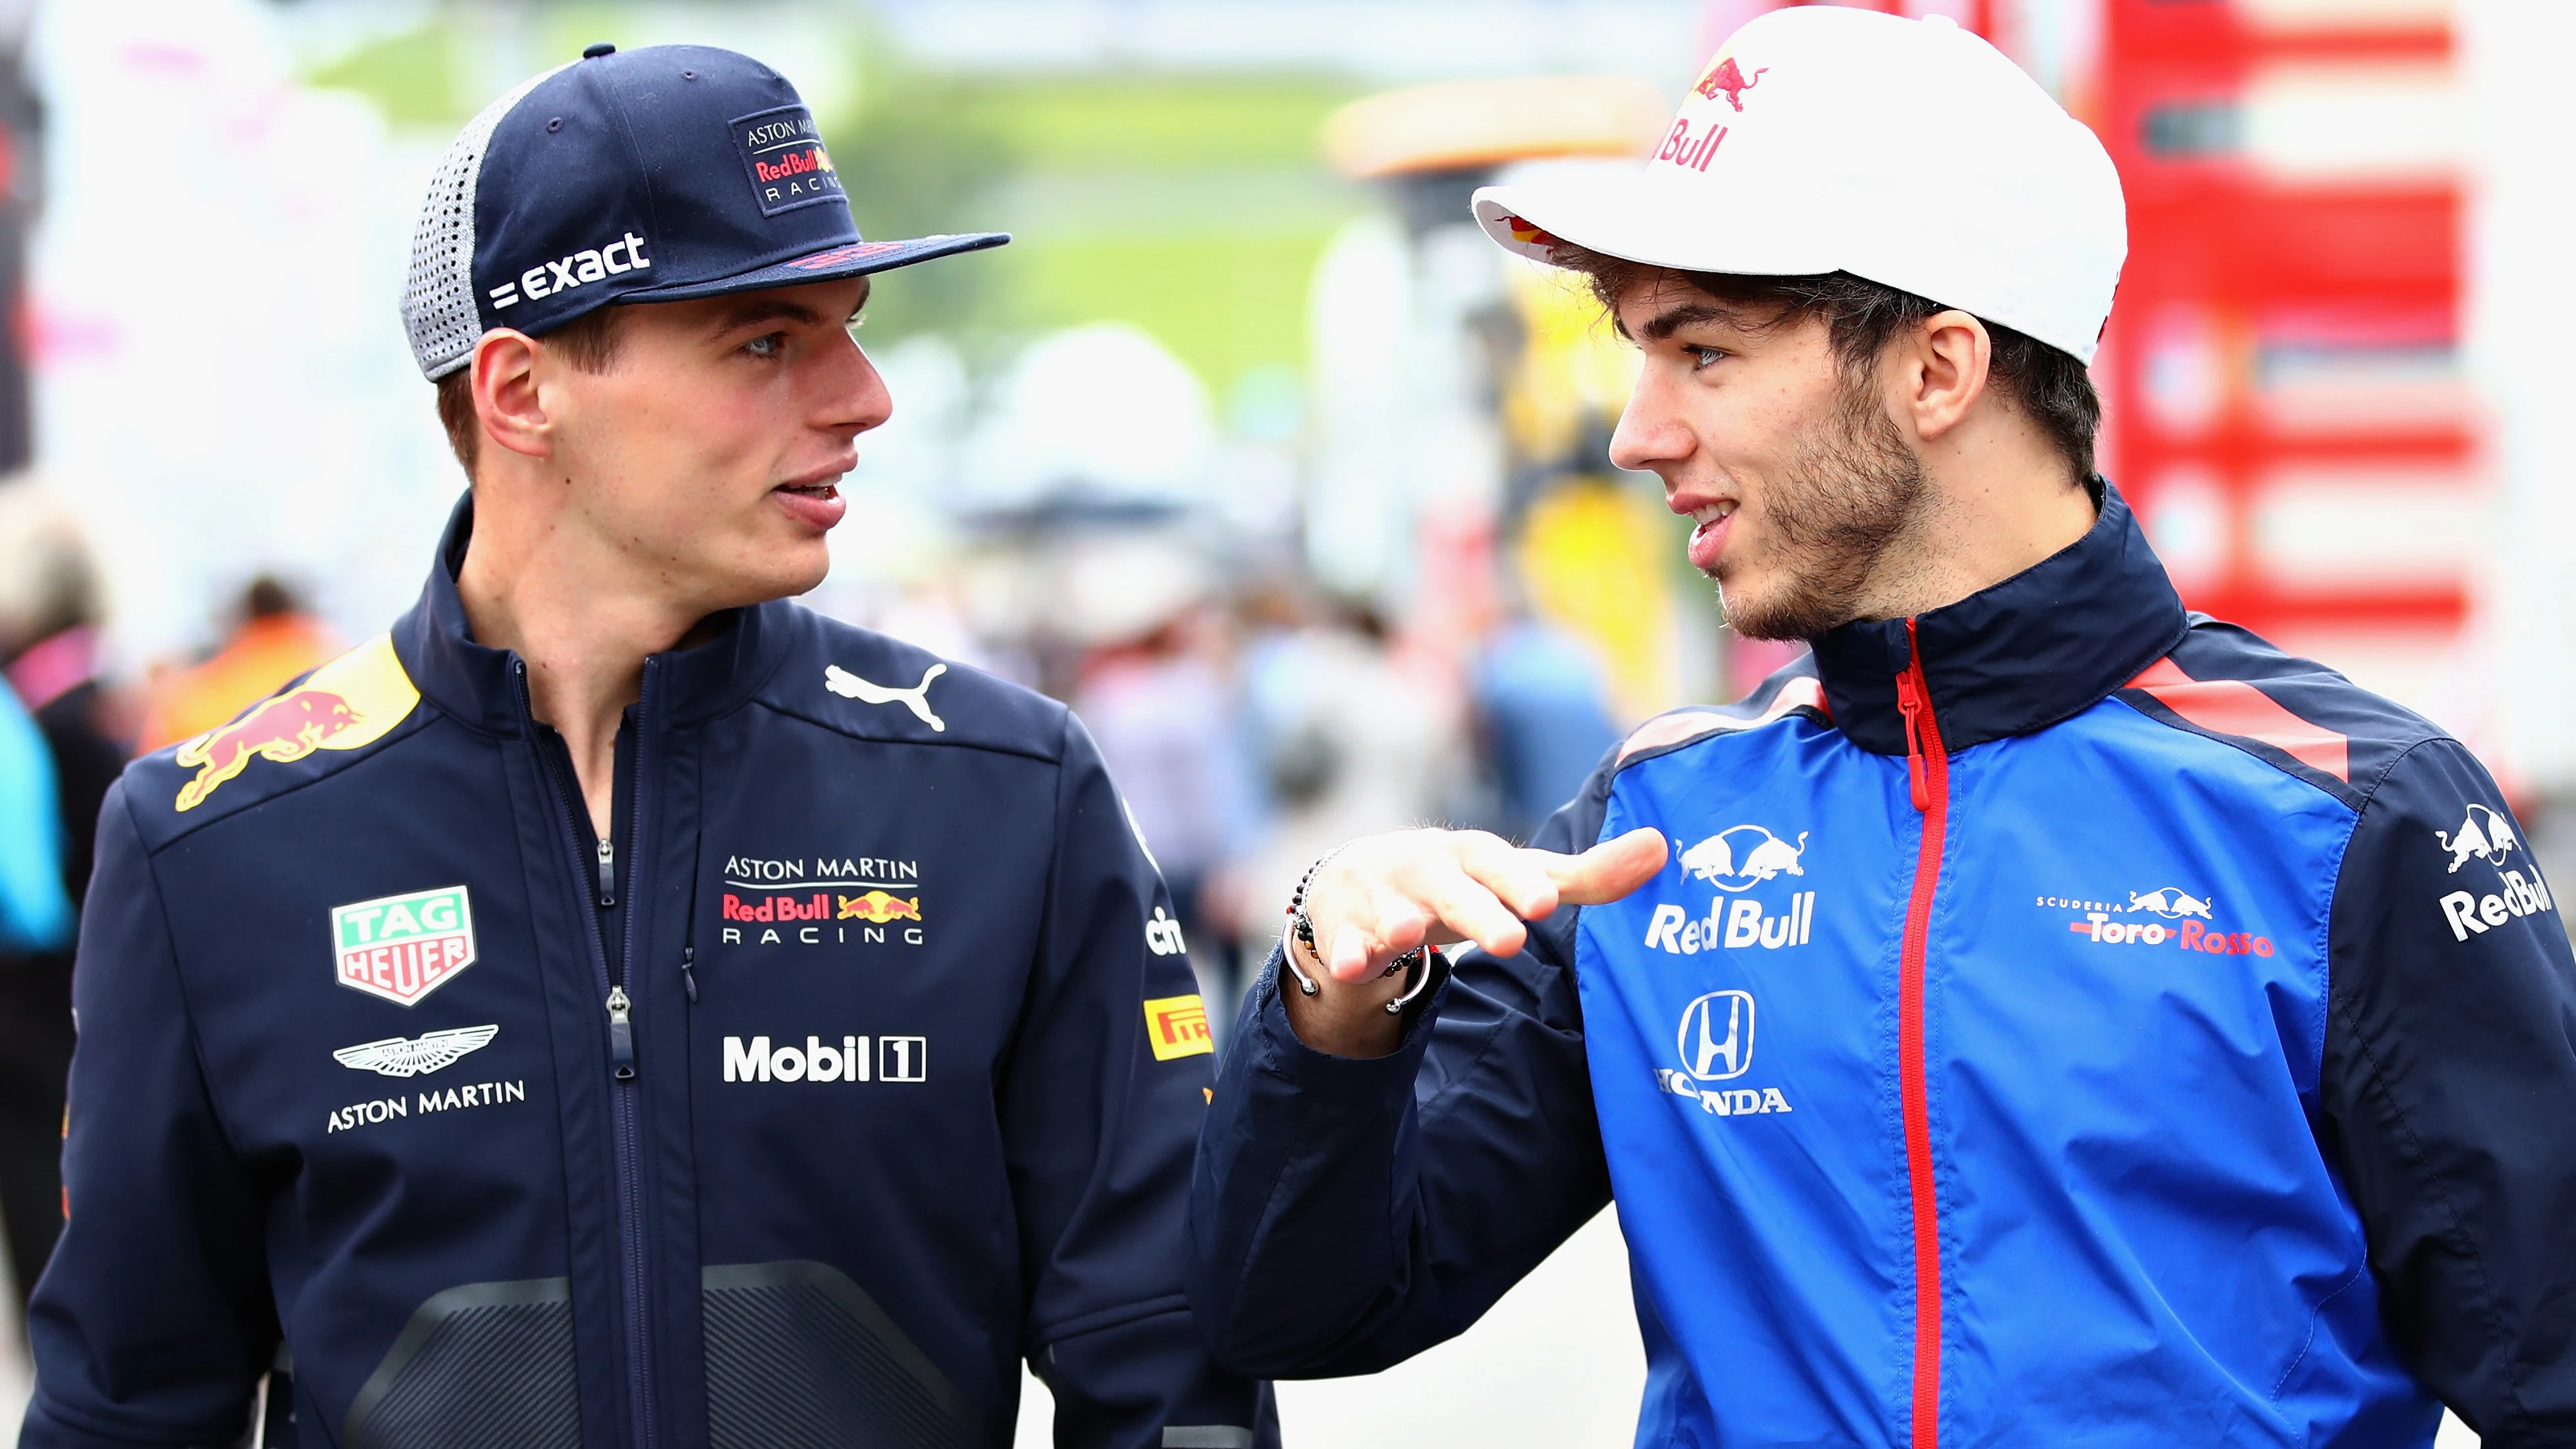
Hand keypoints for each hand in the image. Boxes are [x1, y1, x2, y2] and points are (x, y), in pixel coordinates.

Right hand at [1280, 826, 1668, 1056]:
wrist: (1360, 881)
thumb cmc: (1459, 881)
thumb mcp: (1517, 878)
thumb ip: (1586, 876)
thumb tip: (1663, 847)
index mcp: (1471, 857)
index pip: (1500, 863)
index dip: (1521, 881)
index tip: (1547, 904)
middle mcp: (1425, 868)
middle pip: (1451, 889)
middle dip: (1475, 910)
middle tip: (1508, 939)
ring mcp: (1379, 895)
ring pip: (1388, 907)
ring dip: (1395, 918)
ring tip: (1407, 934)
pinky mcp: (1343, 926)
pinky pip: (1342, 942)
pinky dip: (1346, 953)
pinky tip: (1352, 966)